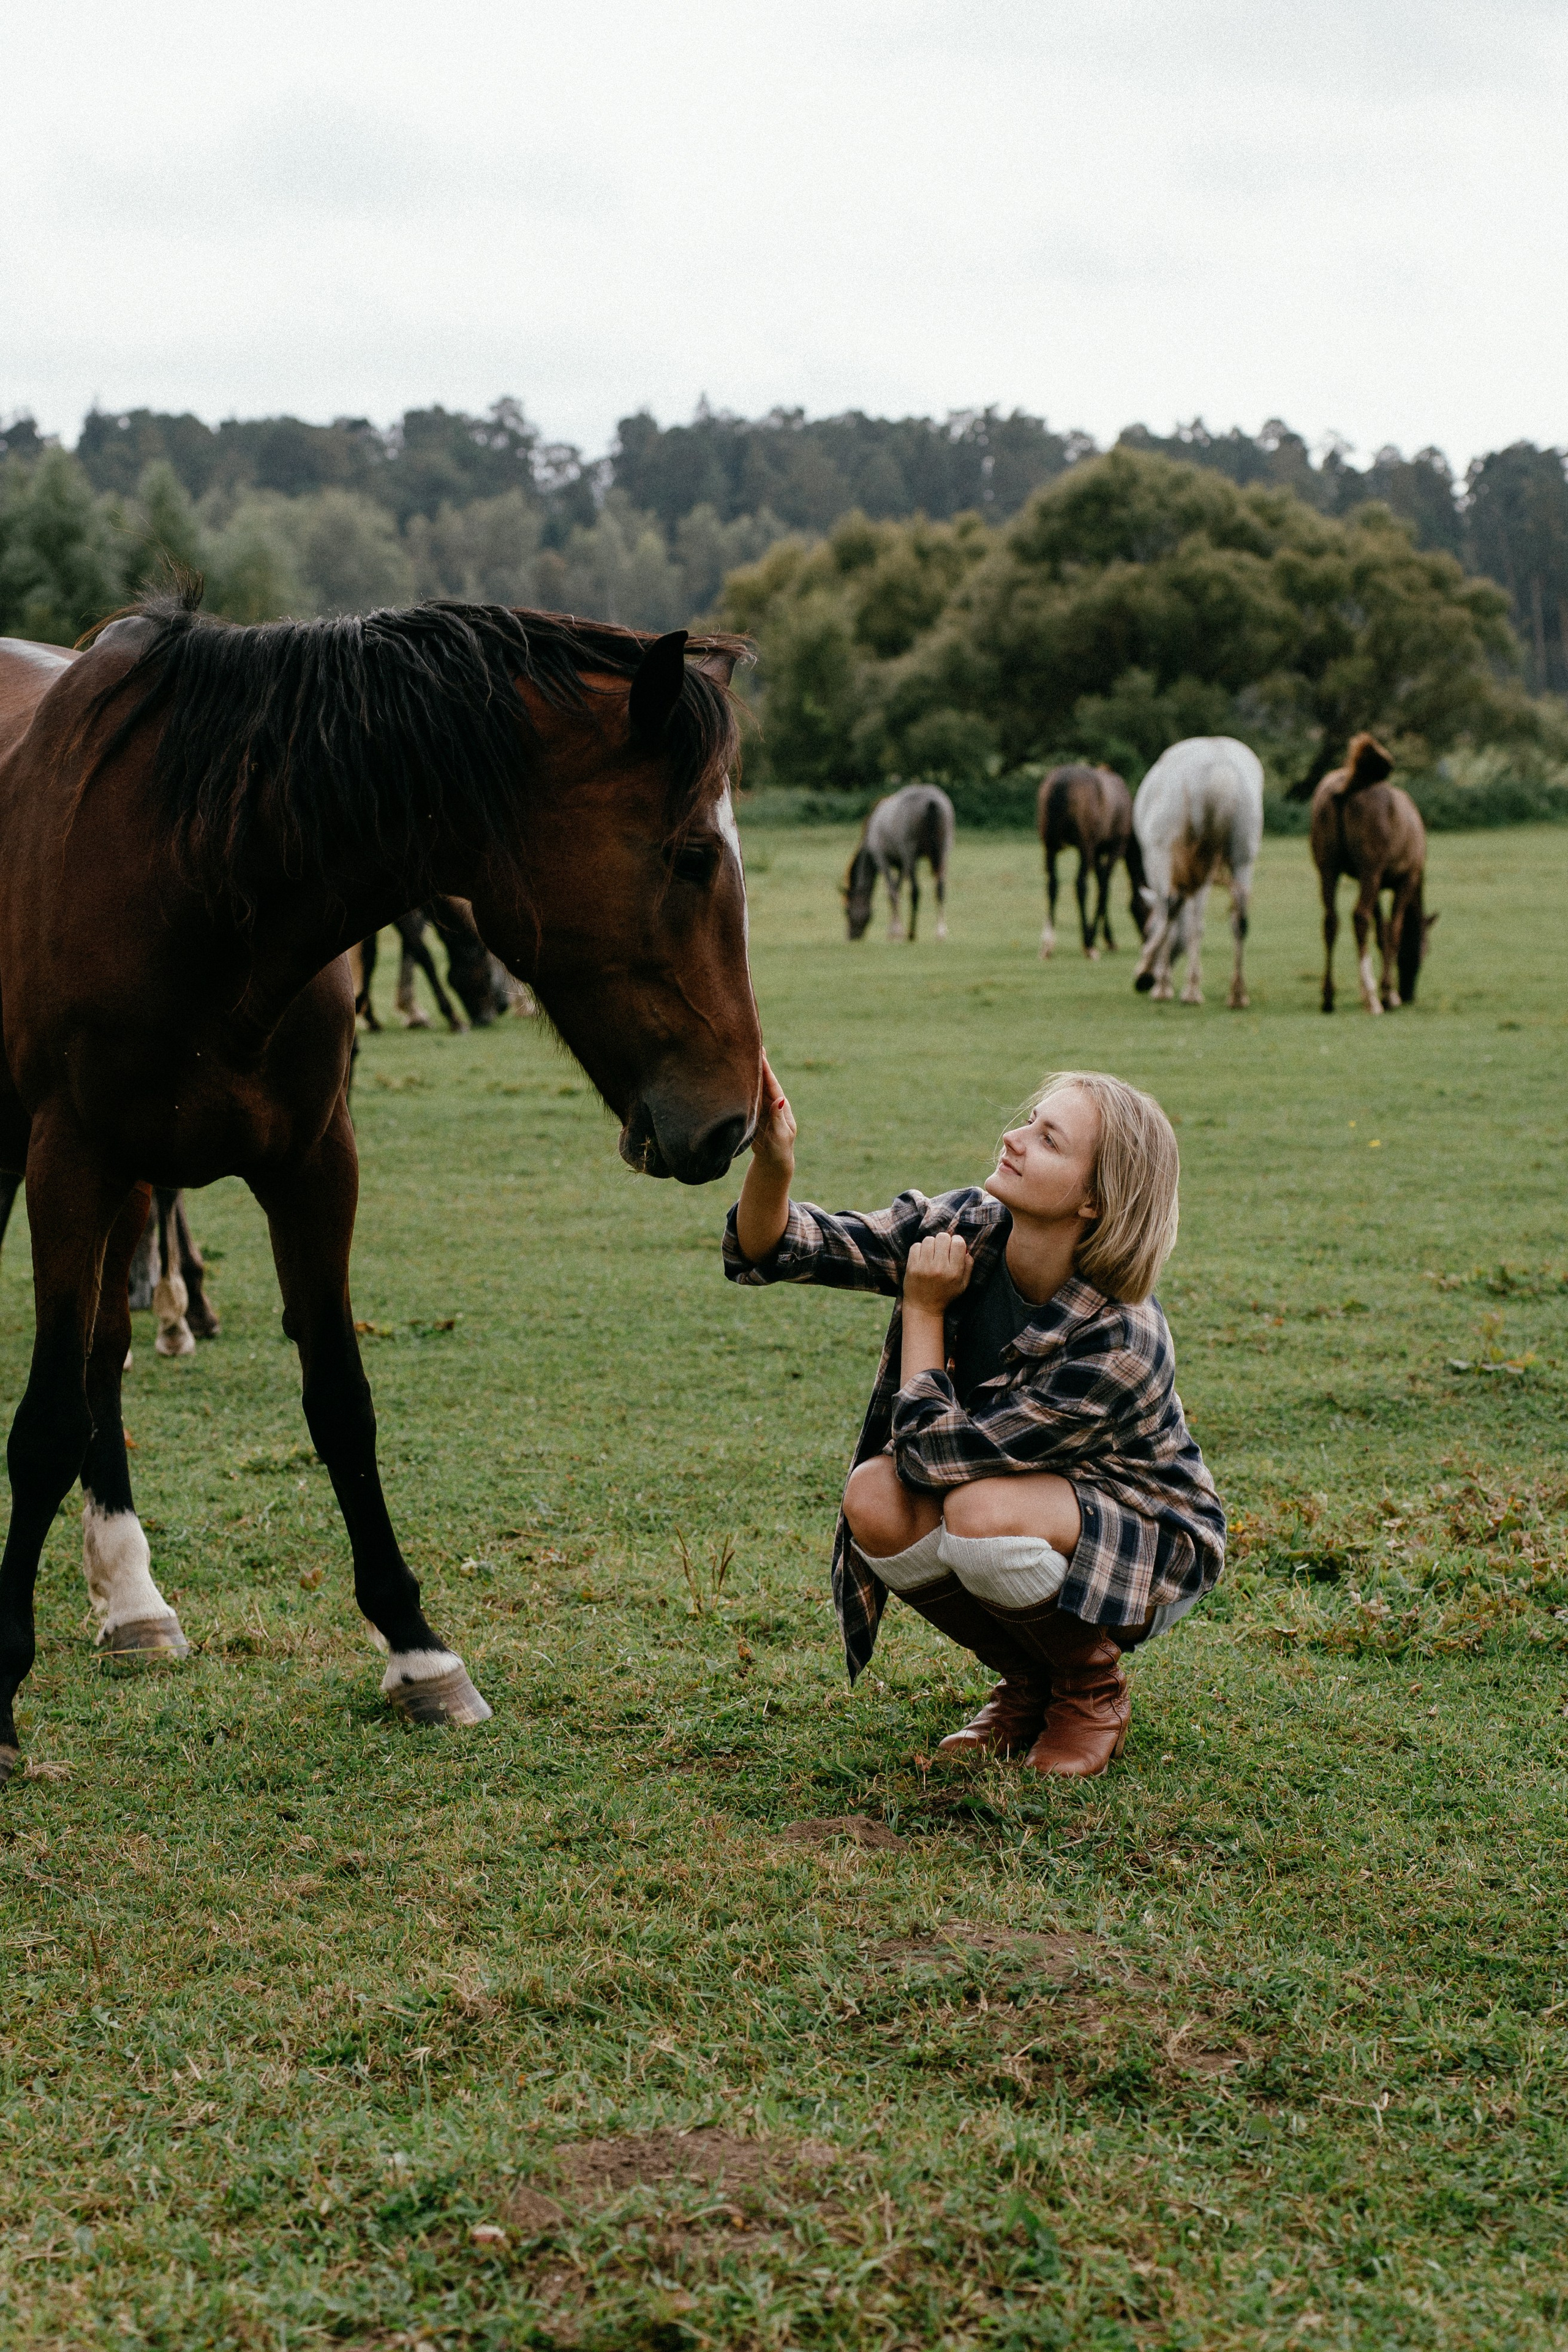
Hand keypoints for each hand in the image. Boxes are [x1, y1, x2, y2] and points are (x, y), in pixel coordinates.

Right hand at [750, 1051, 795, 1175]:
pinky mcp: (755, 1112)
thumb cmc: (779, 1151)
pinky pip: (750, 1095)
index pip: (773, 1085)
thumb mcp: (780, 1136)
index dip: (766, 1070)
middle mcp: (773, 1103)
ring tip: (747, 1053)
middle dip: (760, 1063)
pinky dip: (746, 1083)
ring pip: (757, 1085)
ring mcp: (764, 1107)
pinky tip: (739, 1073)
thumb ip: (778, 1118)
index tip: (761, 1053)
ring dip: (752, 1071)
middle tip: (755, 1044)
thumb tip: (780, 1100)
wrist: (773, 1162)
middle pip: (765, 1080)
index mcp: (781, 1107)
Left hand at [902, 1230, 972, 1313]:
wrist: (923, 1308)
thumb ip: (968, 1265)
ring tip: (932, 1254)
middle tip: (942, 1249)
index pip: (958, 1243)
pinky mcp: (912, 1267)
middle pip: (943, 1237)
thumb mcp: (963, 1284)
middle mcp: (940, 1268)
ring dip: (931, 1244)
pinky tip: (923, 1257)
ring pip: (929, 1239)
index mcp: (954, 1272)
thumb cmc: (945, 1295)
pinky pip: (916, 1245)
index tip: (954, 1246)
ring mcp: (924, 1267)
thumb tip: (965, 1248)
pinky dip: (920, 1249)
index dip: (957, 1241)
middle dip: (944, 1241)